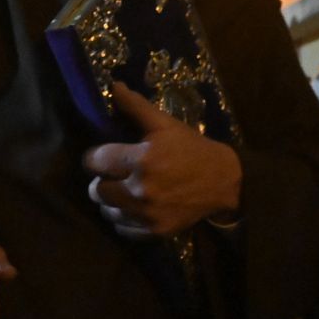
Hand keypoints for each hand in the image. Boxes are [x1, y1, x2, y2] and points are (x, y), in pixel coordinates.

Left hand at [82, 83, 241, 238]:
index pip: (94, 161)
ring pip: (107, 211)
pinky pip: (123, 229)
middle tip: (115, 174)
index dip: (95, 157)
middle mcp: (141, 190)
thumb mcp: (165, 124)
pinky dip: (124, 219)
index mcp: (141, 160)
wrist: (224, 181)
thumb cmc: (191, 148)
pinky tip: (134, 207)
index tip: (103, 156)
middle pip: (96, 190)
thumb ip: (135, 107)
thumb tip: (113, 87)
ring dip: (112, 201)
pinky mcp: (155, 231)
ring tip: (124, 190)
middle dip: (103, 180)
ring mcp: (147, 214)